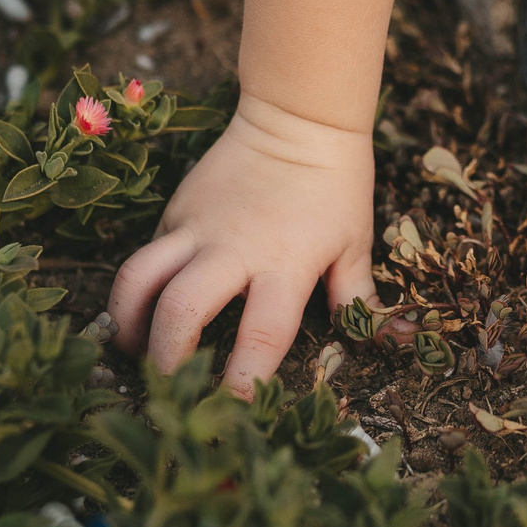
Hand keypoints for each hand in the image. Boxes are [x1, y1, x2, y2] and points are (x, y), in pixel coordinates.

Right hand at [108, 93, 378, 398]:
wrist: (297, 117)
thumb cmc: (335, 185)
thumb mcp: (355, 244)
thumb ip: (360, 301)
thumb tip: (397, 341)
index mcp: (285, 263)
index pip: (261, 334)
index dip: (244, 379)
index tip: (234, 409)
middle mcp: (233, 248)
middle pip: (181, 311)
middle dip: (167, 359)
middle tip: (168, 387)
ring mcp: (195, 227)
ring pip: (140, 279)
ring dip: (128, 323)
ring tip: (131, 351)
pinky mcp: (175, 211)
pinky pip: (146, 255)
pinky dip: (137, 290)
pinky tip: (142, 312)